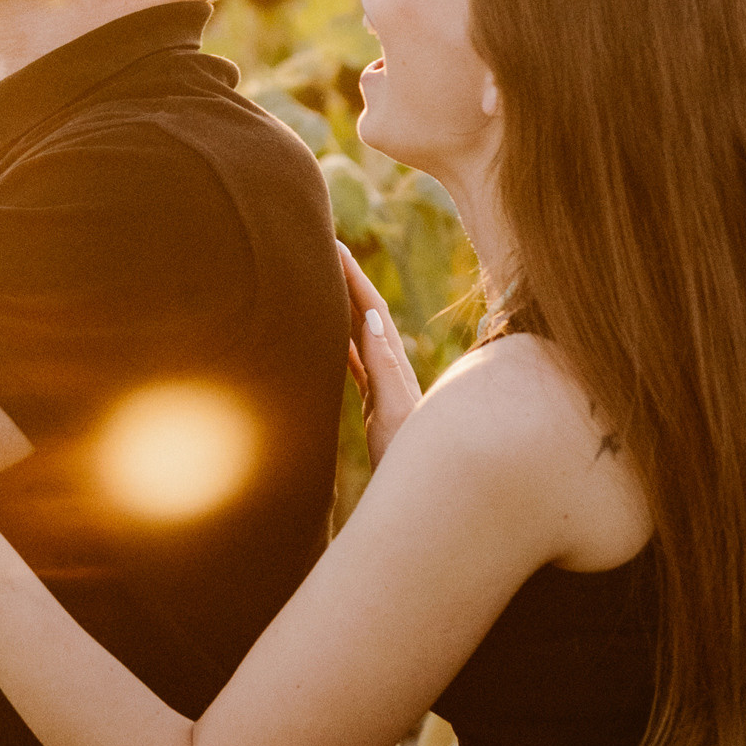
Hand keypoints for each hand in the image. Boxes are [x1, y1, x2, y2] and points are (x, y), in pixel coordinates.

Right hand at [339, 239, 421, 467]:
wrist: (421, 499)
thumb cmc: (406, 458)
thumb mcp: (394, 412)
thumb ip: (383, 366)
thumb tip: (370, 316)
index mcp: (396, 367)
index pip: (373, 311)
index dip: (355, 277)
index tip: (335, 246)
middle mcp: (393, 371)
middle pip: (367, 315)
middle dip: (349, 281)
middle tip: (325, 248)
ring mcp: (386, 386)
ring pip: (360, 335)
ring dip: (344, 306)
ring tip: (324, 280)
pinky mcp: (378, 404)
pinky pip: (356, 362)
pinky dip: (342, 343)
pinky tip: (331, 338)